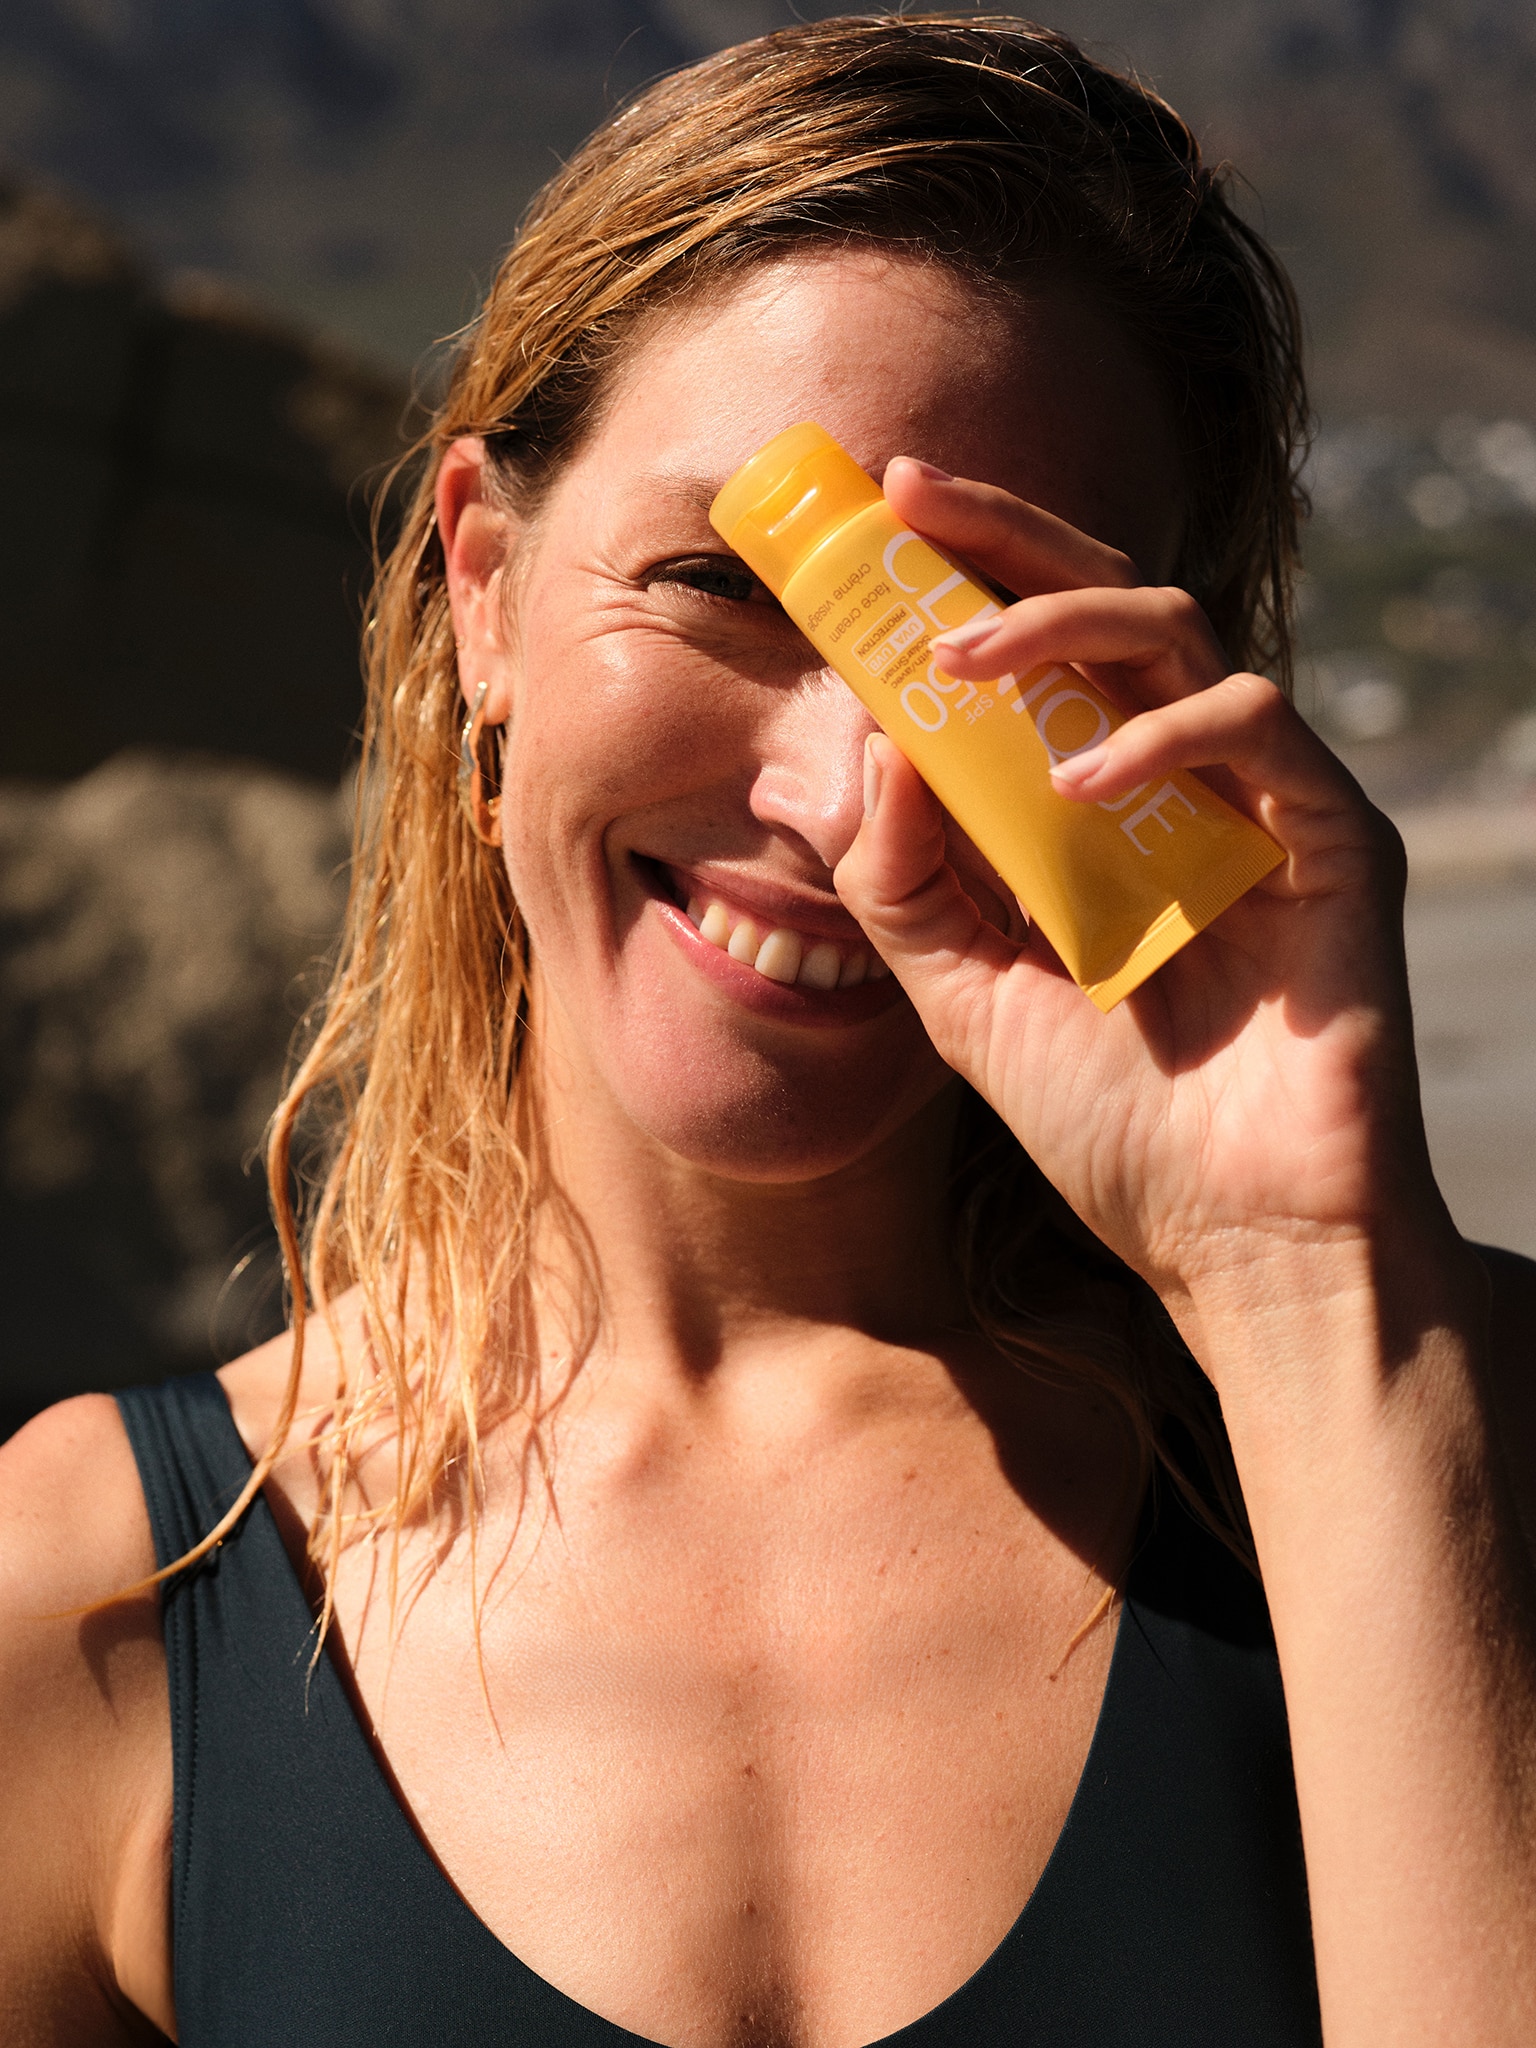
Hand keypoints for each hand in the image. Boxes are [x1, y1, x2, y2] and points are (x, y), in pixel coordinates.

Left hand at [833, 458, 1463, 1368]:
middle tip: (913, 493)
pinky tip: (1079, 787)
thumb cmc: (1109, 1122)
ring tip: (961, 661)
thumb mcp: (962, 993)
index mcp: (1099, 805)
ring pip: (1179, 635)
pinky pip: (1256, 730)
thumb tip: (869, 745)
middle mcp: (1182, 781)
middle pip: (1107, 603)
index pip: (1034, 656)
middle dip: (1006, 537)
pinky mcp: (1335, 839)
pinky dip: (1161, 737)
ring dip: (1061, 626)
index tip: (871, 532)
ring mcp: (1261, 801)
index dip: (959, 582)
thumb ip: (904, 881)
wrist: (1233, 1239)